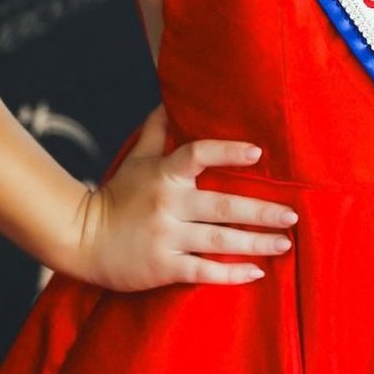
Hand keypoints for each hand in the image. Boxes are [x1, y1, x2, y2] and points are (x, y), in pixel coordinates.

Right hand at [75, 103, 297, 291]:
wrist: (80, 238)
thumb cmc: (115, 195)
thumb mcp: (136, 159)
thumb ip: (158, 132)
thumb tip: (169, 100)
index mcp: (164, 174)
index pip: (198, 155)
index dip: (228, 152)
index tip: (258, 154)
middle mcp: (168, 205)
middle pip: (224, 206)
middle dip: (262, 211)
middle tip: (292, 214)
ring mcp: (167, 238)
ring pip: (220, 240)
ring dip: (256, 243)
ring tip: (284, 243)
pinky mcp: (164, 267)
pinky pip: (204, 272)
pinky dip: (232, 274)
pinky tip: (257, 272)